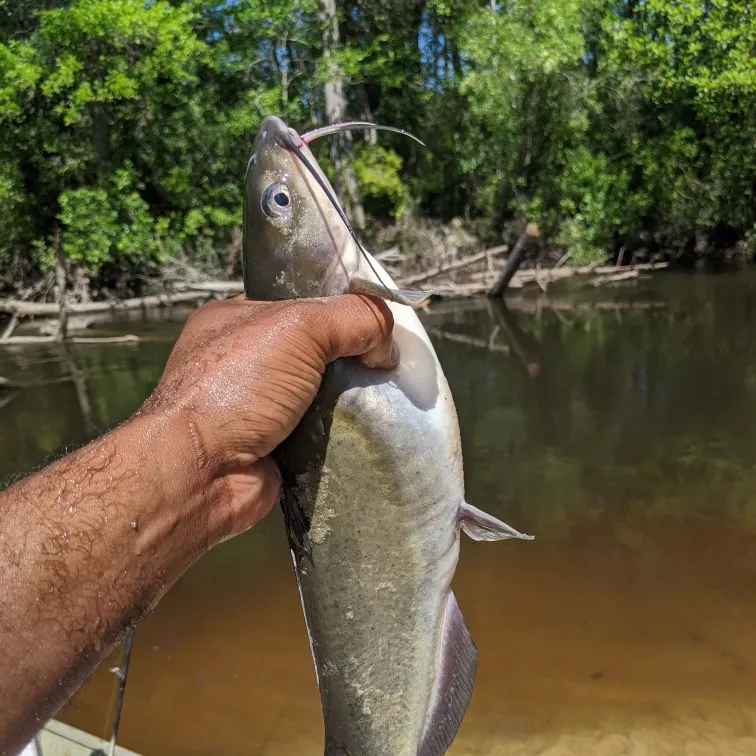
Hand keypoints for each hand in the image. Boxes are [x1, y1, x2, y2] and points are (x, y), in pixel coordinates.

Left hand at [140, 293, 396, 543]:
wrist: (199, 473)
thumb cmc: (237, 386)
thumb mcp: (299, 327)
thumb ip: (352, 317)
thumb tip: (388, 342)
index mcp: (238, 318)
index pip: (301, 301)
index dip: (341, 309)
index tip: (378, 324)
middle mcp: (245, 360)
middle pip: (316, 349)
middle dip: (351, 356)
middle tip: (388, 364)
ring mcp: (258, 406)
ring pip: (321, 392)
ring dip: (350, 397)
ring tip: (386, 398)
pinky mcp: (274, 447)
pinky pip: (320, 431)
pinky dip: (341, 431)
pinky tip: (368, 429)